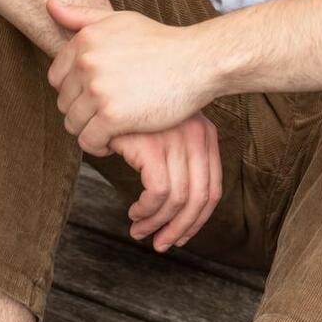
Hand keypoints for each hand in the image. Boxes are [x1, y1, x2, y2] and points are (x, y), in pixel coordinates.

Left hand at [47, 0, 214, 154]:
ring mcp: (98, 91)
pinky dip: (98, 147)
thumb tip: (50, 6)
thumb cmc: (160, 43)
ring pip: (73, 124)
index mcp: (85, 41)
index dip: (73, 92)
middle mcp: (87, 63)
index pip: (56, 78)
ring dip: (89, 131)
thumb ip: (83, 16)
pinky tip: (114, 142)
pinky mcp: (113, 117)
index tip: (93, 99)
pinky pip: (89, 141)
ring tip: (109, 130)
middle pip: (64, 103)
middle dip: (81, 113)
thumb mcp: (120, 20)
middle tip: (105, 117)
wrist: (194, 63)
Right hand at [112, 116, 221, 251]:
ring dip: (157, 224)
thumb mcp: (162, 132)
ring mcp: (176, 139)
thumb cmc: (132, 108)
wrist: (108, 76)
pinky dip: (146, 210)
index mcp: (205, 135)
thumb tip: (174, 208)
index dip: (197, 221)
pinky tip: (134, 212)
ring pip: (178, 200)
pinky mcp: (154, 144)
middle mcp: (197, 136)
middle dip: (180, 230)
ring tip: (139, 230)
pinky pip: (158, 192)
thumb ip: (175, 161)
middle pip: (200, 200)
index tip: (178, 237)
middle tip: (160, 245)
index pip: (212, 191)